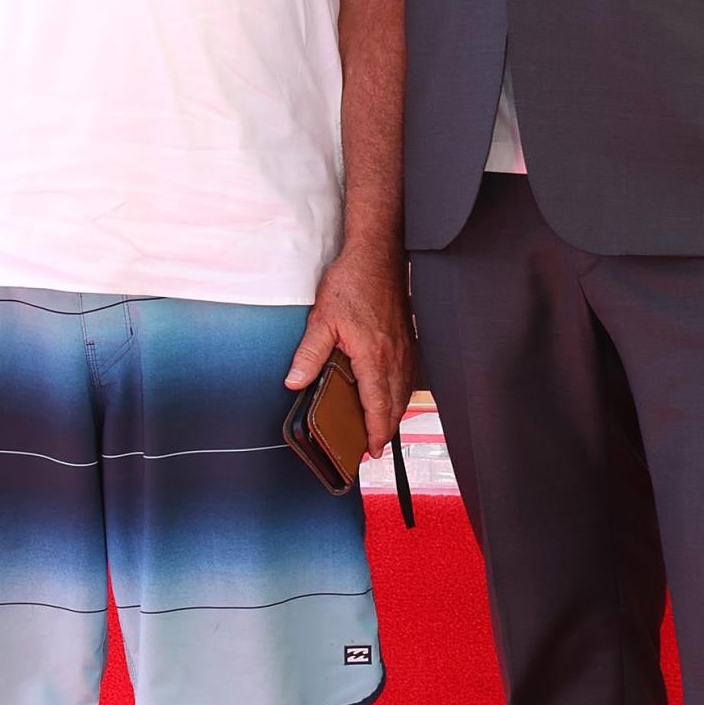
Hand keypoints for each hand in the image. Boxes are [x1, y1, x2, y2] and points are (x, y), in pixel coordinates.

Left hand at [285, 241, 414, 456]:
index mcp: (374, 357)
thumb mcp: (322, 318)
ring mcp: (405, 348)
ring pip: (404, 391)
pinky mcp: (407, 339)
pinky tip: (390, 394)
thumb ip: (309, 353)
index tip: (371, 450)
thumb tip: (295, 381)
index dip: (376, 432)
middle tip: (373, 446)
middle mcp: (395, 357)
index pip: (378, 406)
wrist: (378, 254)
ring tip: (381, 427)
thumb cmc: (353, 282)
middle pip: (395, 405)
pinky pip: (408, 375)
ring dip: (395, 412)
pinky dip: (400, 392)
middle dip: (386, 429)